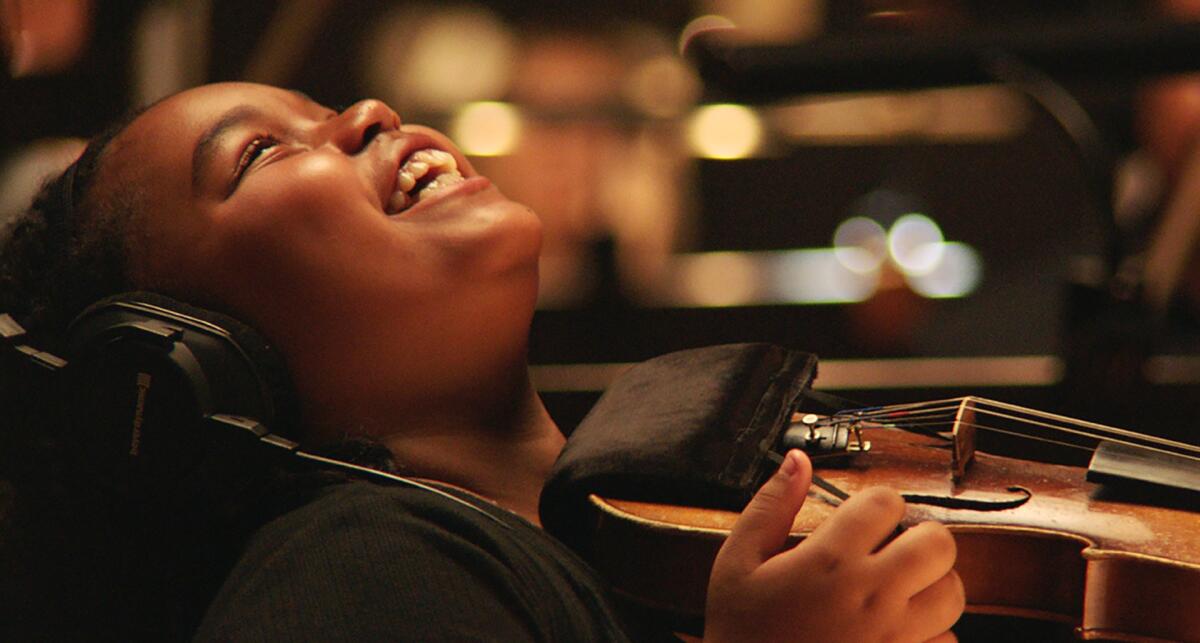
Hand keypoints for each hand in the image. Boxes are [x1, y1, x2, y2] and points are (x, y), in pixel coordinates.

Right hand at [704, 450, 963, 642]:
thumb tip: (798, 460)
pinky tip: (899, 629)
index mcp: (829, 561)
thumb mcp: (737, 563)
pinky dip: (932, 632)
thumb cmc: (740, 631)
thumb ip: (769, 506)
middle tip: (896, 546)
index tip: (865, 517)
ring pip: (953, 592)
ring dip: (932, 583)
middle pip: (938, 543)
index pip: (886, 502)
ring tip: (902, 586)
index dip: (878, 502)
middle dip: (919, 536)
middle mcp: (870, 596)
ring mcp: (893, 637)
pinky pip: (946, 641)